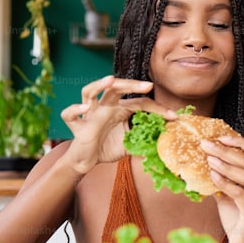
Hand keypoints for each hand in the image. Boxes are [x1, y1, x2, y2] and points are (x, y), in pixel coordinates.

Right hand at [58, 76, 175, 173]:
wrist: (87, 161)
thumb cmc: (107, 147)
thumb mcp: (132, 144)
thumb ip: (146, 140)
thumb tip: (168, 142)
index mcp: (120, 109)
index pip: (139, 102)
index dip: (157, 109)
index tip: (173, 116)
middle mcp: (104, 107)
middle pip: (115, 88)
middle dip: (131, 85)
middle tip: (148, 86)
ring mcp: (89, 114)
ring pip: (89, 92)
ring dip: (99, 84)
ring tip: (110, 80)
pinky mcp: (77, 126)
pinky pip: (70, 115)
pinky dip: (75, 110)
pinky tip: (85, 109)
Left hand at [201, 135, 243, 242]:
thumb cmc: (238, 220)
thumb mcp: (228, 196)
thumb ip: (221, 180)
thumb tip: (202, 163)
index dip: (240, 142)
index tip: (220, 137)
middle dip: (226, 150)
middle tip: (206, 144)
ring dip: (226, 165)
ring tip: (209, 159)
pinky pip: (240, 193)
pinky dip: (226, 183)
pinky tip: (213, 177)